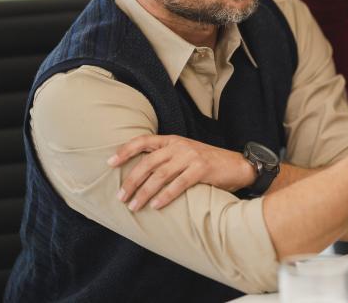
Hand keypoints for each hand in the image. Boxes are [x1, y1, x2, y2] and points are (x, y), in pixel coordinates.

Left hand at [108, 135, 254, 210]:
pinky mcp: (202, 169)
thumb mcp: (185, 155)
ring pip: (160, 175)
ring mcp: (191, 156)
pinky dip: (165, 196)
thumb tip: (139, 175)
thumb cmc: (208, 164)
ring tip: (134, 206)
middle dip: (131, 181)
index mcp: (173, 141)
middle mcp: (180, 146)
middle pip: (148, 162)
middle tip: (120, 197)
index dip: (125, 151)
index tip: (109, 163)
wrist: (237, 166)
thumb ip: (166, 159)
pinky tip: (156, 205)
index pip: (144, 141)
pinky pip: (178, 184)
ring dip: (144, 192)